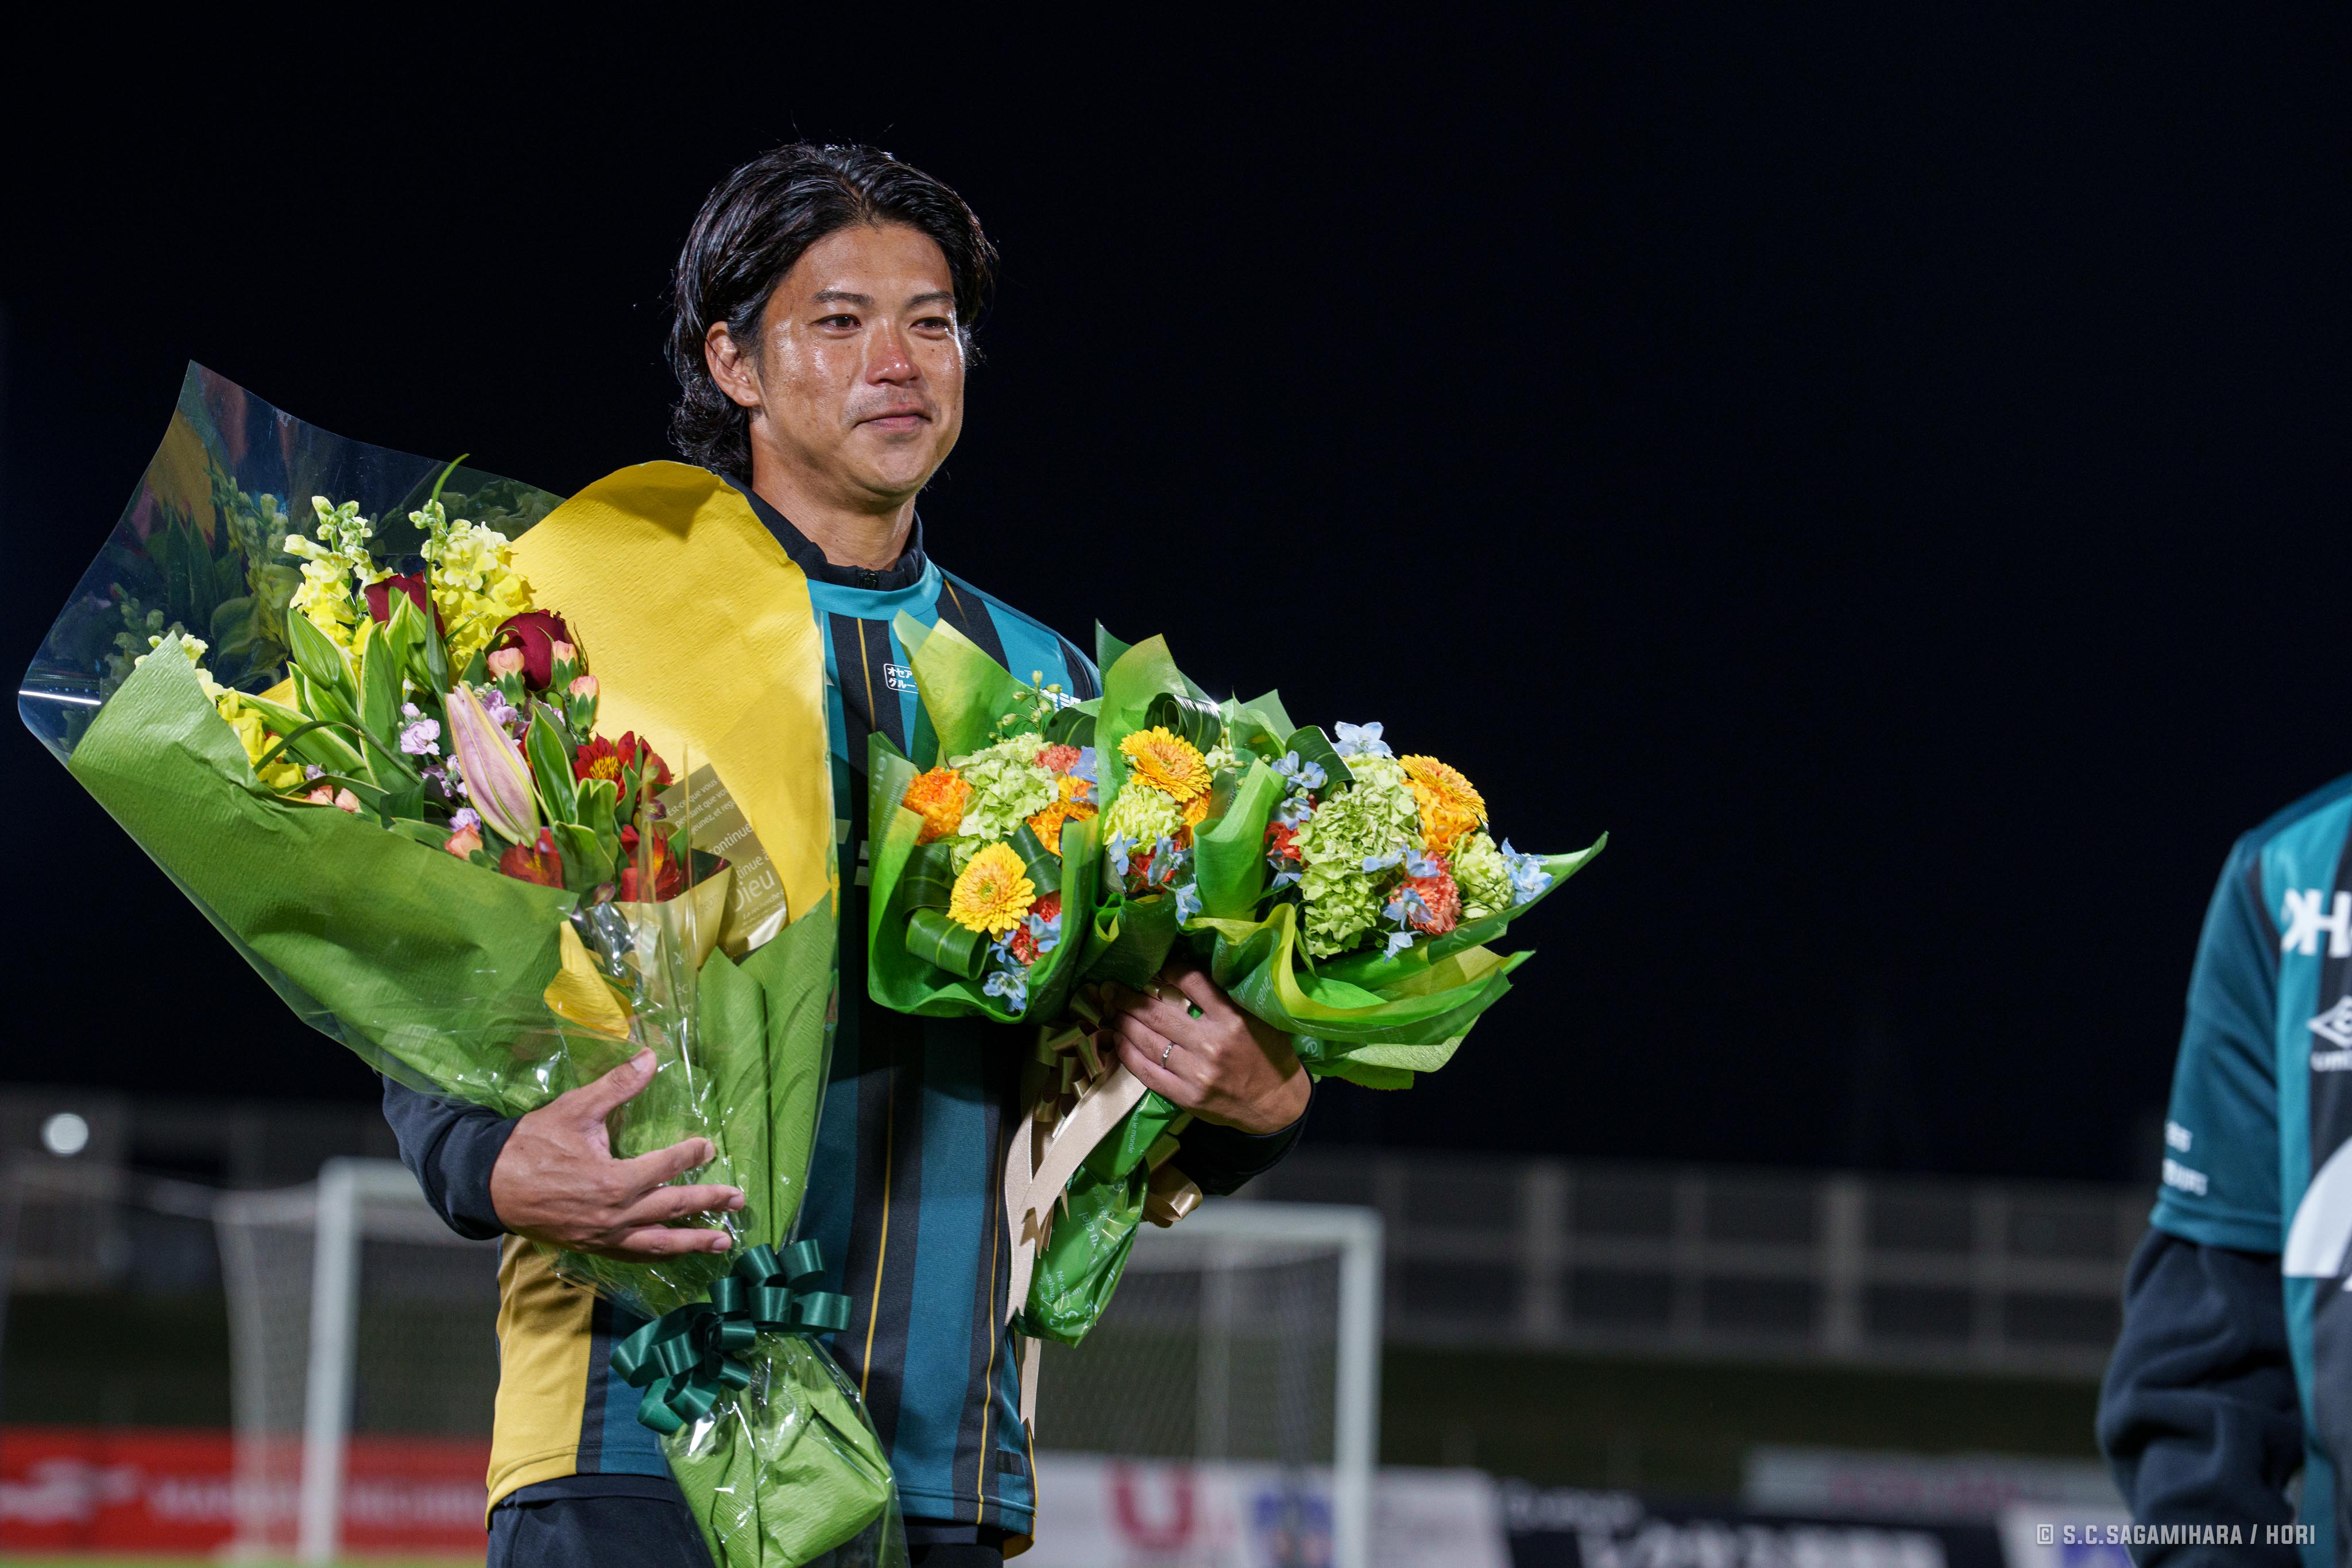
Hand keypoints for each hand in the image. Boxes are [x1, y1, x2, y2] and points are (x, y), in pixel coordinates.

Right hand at [489, 1049, 741, 1258]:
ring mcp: (604, 1236)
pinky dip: (658, 1254)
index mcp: (614, 1181)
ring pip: (658, 1243)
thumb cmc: (532, 1144)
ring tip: (723, 1242)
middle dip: (710, 1204)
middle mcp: (614, 1215)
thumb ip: (617, 1086)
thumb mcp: (575, 1109)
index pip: (666, 1168)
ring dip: (693, 1241)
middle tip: (739, 1201)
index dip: (691, 1155)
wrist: (489, 1184)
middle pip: (673, 1210)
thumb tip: (649, 1056)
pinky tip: (674, 1251)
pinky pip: (633, 1255)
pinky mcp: (592, 1247)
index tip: (709, 1146)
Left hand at [1094, 959, 1309, 1134]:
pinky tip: (1118, 1041)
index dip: (1168, 969)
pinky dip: (1128, 1055)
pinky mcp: (1186, 1096)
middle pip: (1158, 1013)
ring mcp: (1196, 1073)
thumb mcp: (1257, 1018)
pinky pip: (1148, 1073)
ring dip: (1123, 1023)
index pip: (1191, 981)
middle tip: (1110, 987)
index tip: (1155, 967)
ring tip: (1110, 1011)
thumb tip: (1184, 975)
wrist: (1276, 1104)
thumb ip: (1225, 999)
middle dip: (1128, 998)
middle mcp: (1211, 1043)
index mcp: (1232, 1018)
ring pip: (1148, 1042)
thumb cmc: (1268, 1055)